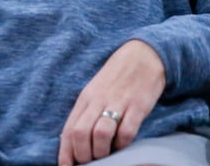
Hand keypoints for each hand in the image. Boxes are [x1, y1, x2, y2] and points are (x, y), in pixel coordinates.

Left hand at [58, 40, 165, 165]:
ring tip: (107, 154)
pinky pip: (126, 131)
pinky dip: (123, 143)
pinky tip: (124, 142)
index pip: (69, 130)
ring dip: (102, 151)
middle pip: (81, 134)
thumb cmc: (117, 77)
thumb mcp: (95, 91)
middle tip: (92, 160)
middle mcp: (99, 100)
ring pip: (100, 134)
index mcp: (86, 98)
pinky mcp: (138, 105)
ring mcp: (119, 102)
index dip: (66, 154)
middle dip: (84, 155)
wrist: (143, 55)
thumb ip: (86, 113)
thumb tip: (75, 142)